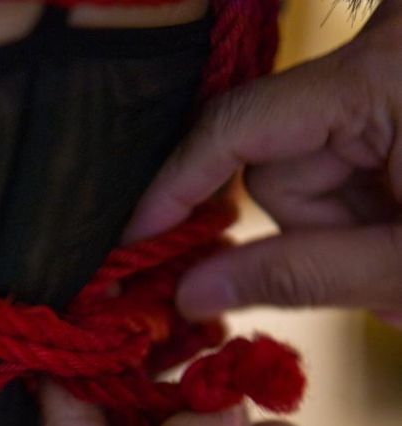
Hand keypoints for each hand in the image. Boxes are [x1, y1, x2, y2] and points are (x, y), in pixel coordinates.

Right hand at [124, 0, 401, 325]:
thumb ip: (291, 276)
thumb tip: (191, 291)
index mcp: (391, 79)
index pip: (240, 127)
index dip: (177, 186)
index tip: (134, 237)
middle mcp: (386, 50)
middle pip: (276, 155)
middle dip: (310, 220)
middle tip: (377, 254)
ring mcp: (392, 66)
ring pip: (303, 158)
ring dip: (337, 215)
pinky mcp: (395, 87)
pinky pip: (335, 148)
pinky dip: (355, 196)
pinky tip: (400, 210)